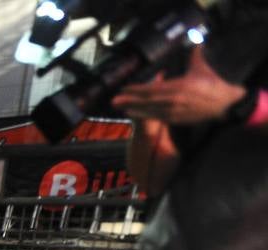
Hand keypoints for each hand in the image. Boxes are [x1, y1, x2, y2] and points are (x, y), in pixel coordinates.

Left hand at [112, 47, 246, 124]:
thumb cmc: (212, 84)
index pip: (152, 88)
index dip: (136, 89)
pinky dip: (144, 115)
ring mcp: (173, 111)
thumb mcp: (201, 68)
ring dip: (133, 109)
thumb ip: (194, 55)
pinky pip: (156, 117)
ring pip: (149, 111)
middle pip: (146, 101)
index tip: (123, 88)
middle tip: (114, 101)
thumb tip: (194, 42)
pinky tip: (134, 114)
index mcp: (178, 86)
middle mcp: (173, 100)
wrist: (224, 103)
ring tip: (120, 108)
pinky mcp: (176, 119)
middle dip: (129, 101)